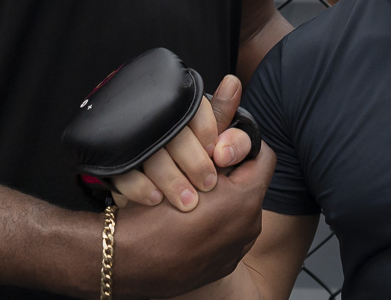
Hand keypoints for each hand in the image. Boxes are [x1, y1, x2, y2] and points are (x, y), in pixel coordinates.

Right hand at [111, 75, 252, 211]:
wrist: (140, 208)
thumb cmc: (187, 163)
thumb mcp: (209, 146)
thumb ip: (227, 129)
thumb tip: (234, 83)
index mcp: (177, 107)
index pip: (193, 106)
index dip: (208, 129)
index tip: (218, 154)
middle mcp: (152, 119)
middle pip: (174, 133)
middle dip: (195, 162)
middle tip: (208, 184)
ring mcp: (129, 142)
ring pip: (151, 154)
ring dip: (172, 180)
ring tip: (188, 202)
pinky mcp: (112, 164)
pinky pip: (123, 174)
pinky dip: (141, 188)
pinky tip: (156, 200)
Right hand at [114, 144, 275, 297]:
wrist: (127, 264)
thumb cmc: (151, 216)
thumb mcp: (183, 170)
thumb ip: (215, 148)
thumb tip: (230, 126)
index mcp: (246, 201)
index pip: (262, 157)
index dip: (242, 145)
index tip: (220, 146)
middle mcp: (249, 227)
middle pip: (249, 184)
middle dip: (229, 173)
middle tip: (200, 170)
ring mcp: (237, 249)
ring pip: (238, 208)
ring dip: (221, 199)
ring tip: (190, 195)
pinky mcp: (224, 265)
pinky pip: (227, 233)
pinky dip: (214, 222)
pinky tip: (188, 220)